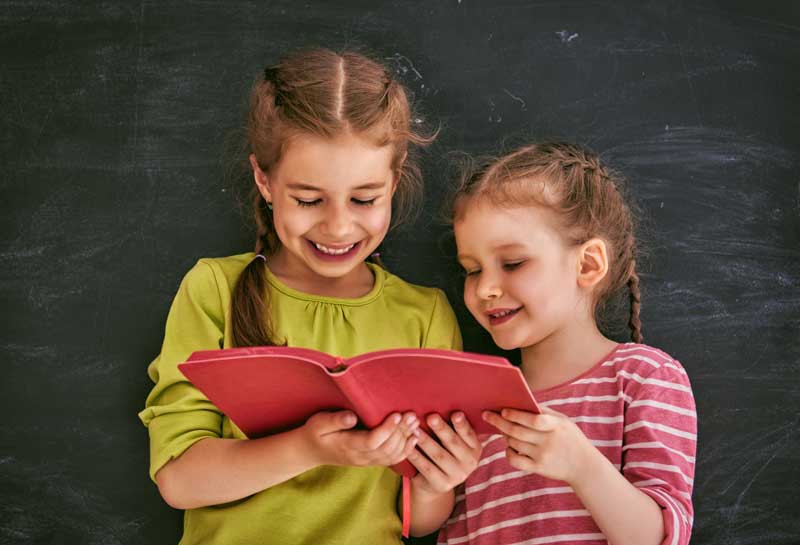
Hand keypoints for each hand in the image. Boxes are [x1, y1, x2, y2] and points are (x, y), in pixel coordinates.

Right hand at [302, 410, 418, 467]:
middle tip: (411, 415)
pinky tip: (414, 437)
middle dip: (401, 432)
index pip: (372, 441)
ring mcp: (367, 461)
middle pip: (386, 448)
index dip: (387, 429)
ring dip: (406, 439)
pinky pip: (392, 460)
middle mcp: (359, 457)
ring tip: (415, 422)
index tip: (397, 414)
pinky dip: (406, 450)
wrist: (311, 451)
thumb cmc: (315, 433)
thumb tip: (352, 417)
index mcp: (347, 446)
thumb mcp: (318, 423)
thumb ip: (335, 420)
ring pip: (392, 455)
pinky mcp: (371, 461)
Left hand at [407, 412, 482, 494]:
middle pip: (453, 443)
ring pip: (438, 455)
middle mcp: (470, 463)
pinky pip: (426, 467)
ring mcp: (457, 476)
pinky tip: (408, 446)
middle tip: (431, 417)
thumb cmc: (446, 450)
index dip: (462, 424)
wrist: (438, 481)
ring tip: (414, 429)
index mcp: (475, 448)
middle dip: (441, 429)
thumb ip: (453, 427)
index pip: (469, 434)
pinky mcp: (442, 484)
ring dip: (425, 440)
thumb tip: (444, 403)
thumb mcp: (455, 440)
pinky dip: (416, 455)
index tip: (455, 414)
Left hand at [482, 407, 597, 484]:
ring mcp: (542, 456)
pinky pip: (515, 460)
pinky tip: (509, 447)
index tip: (503, 411)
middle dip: (499, 422)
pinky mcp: (538, 468)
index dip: (516, 415)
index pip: (534, 420)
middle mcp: (548, 441)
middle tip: (487, 415)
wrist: (584, 466)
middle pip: (517, 432)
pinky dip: (508, 452)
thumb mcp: (563, 421)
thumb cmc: (570, 438)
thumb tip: (519, 401)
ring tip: (502, 428)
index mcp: (556, 426)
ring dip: (504, 434)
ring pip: (514, 443)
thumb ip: (543, 412)